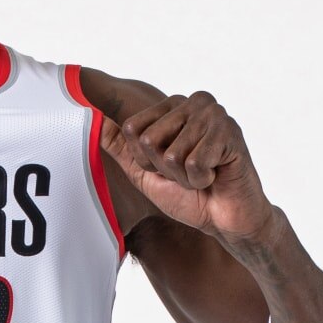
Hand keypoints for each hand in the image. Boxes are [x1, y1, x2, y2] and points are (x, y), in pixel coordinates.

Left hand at [102, 93, 277, 248]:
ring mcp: (214, 114)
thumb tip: (93, 120)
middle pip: (149, 141)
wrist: (226, 220)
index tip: (167, 168)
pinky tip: (216, 176)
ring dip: (186, 178)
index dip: (145, 160)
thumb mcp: (145, 173)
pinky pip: (194, 163)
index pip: (132, 129)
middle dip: (165, 169)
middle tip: (189, 174)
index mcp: (172, 106)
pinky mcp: (230, 132)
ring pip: (172, 154)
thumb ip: (122, 147)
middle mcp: (193, 102)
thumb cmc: (189, 197)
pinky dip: (201, 180)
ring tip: (204, 177)